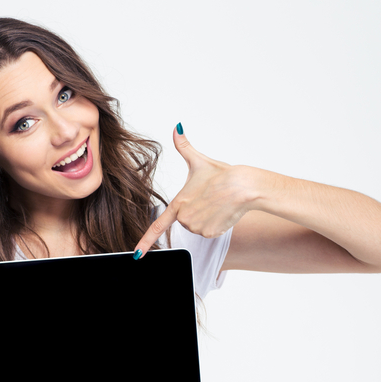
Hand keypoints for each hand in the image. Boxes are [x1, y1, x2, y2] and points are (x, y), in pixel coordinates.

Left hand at [133, 124, 254, 257]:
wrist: (243, 186)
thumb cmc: (222, 174)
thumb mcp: (199, 161)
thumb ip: (184, 146)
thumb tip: (177, 128)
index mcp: (178, 202)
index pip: (157, 226)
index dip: (146, 241)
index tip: (137, 254)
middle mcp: (185, 217)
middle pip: (186, 221)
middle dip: (196, 212)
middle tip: (209, 199)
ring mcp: (197, 227)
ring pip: (198, 227)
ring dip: (207, 218)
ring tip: (217, 205)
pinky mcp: (210, 234)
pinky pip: (210, 233)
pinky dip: (216, 225)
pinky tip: (223, 213)